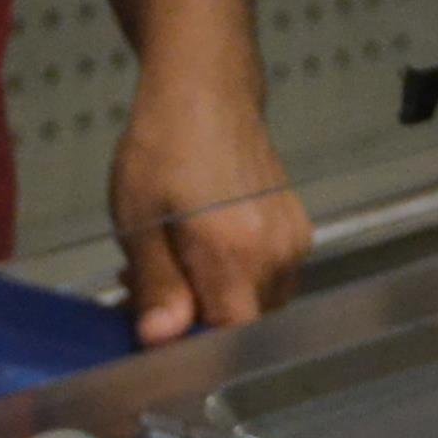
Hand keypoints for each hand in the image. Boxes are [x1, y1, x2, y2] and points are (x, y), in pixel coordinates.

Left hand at [110, 72, 309, 343]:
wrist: (207, 88)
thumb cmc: (163, 147)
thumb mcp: (140, 217)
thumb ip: (157, 284)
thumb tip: (161, 341)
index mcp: (238, 253)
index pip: (228, 339)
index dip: (190, 348)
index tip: (153, 333)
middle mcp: (277, 254)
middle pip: (241, 325)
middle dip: (194, 321)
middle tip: (145, 292)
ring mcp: (294, 242)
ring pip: (255, 305)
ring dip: (213, 300)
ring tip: (170, 265)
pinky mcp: (297, 230)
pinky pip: (268, 280)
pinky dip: (234, 280)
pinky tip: (199, 252)